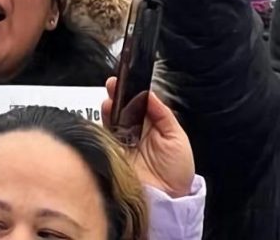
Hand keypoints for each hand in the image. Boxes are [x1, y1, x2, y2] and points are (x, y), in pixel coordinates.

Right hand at [103, 80, 194, 198]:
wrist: (166, 200)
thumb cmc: (177, 172)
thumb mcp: (177, 139)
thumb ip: (163, 115)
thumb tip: (150, 94)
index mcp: (150, 126)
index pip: (138, 103)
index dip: (132, 91)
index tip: (127, 80)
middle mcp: (133, 132)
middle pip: (121, 108)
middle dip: (117, 94)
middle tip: (114, 84)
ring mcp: (120, 142)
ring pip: (110, 118)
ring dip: (109, 107)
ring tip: (110, 99)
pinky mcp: (109, 152)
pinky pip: (103, 134)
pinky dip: (102, 123)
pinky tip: (106, 115)